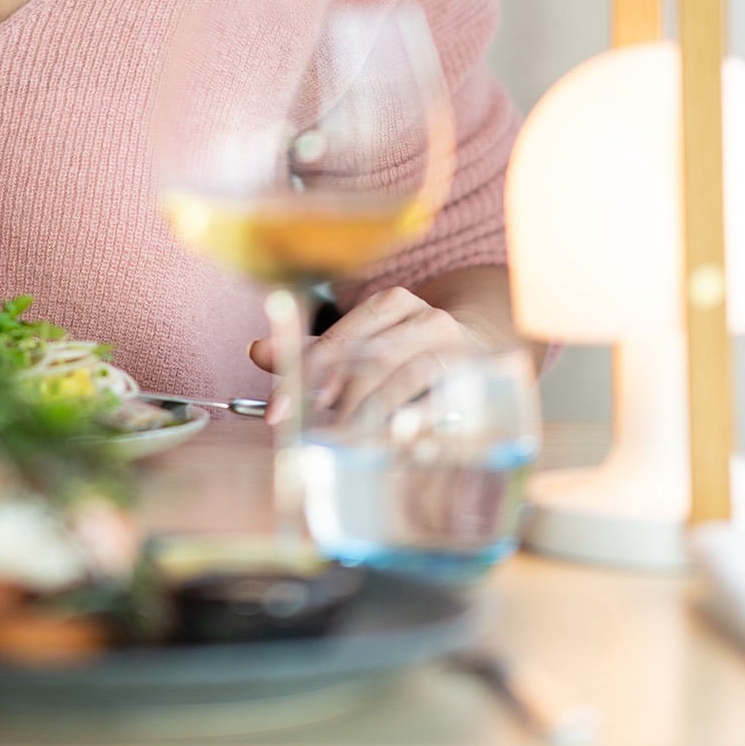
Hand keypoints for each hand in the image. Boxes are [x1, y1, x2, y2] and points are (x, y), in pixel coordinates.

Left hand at [249, 287, 486, 425]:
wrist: (488, 349)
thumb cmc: (409, 352)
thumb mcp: (362, 344)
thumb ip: (313, 353)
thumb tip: (256, 349)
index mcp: (393, 304)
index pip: (342, 338)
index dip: (306, 373)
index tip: (279, 411)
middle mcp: (429, 320)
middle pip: (374, 357)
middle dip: (337, 398)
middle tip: (311, 433)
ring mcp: (461, 351)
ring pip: (410, 377)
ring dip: (372, 413)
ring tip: (343, 440)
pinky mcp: (483, 384)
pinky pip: (447, 404)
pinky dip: (417, 422)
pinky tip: (393, 441)